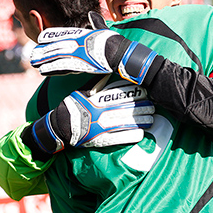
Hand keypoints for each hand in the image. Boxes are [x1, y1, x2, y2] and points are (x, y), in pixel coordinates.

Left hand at [30, 12, 162, 84]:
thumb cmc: (116, 43)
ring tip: (34, 62)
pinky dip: (53, 69)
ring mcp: (78, 54)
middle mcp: (78, 43)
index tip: (40, 39)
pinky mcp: (81, 65)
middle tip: (33, 54)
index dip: (50, 37)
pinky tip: (44, 71)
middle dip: (44, 50)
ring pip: (56, 57)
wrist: (122, 54)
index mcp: (82, 34)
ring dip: (44, 60)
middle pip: (56, 46)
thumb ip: (96, 22)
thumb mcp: (105, 29)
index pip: (63, 34)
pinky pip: (63, 67)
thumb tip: (91, 14)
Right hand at [31, 81, 154, 150]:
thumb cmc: (71, 107)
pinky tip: (141, 133)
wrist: (59, 127)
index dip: (133, 93)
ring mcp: (100, 126)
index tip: (145, 91)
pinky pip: (118, 137)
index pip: (119, 95)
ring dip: (140, 121)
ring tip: (152, 119)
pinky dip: (130, 135)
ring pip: (125, 123)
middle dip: (141, 107)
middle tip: (153, 106)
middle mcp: (100, 112)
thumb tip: (108, 73)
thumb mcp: (82, 92)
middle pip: (125, 108)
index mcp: (96, 99)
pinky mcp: (100, 140)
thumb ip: (97, 85)